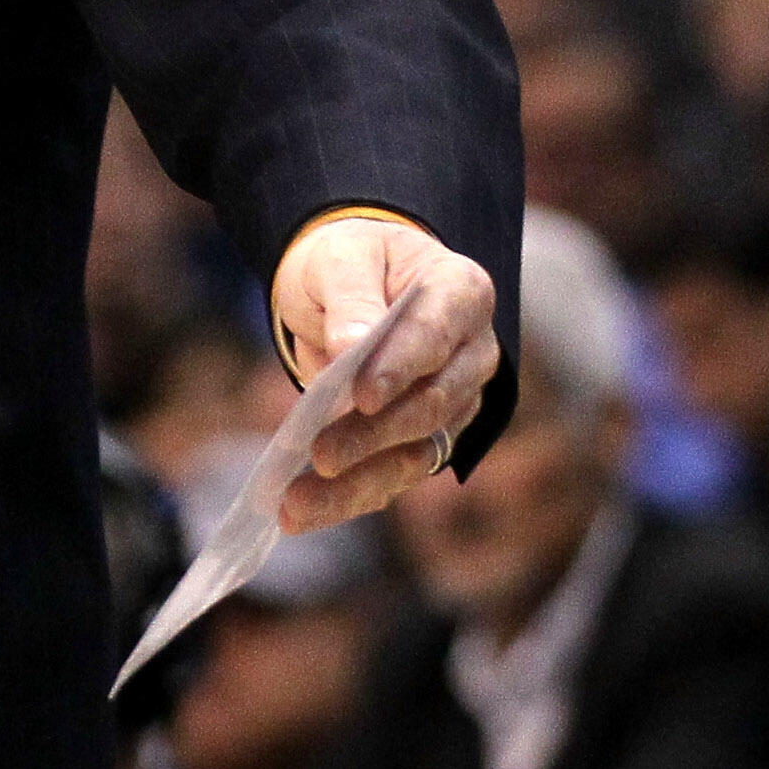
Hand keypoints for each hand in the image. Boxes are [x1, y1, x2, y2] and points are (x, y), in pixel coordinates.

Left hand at [270, 212, 500, 532]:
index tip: (361, 396)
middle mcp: (471, 354)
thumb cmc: (350, 260)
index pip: (438, 334)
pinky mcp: (424, 438)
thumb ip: (351, 297)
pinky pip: (392, 474)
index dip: (401, 366)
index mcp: (460, 292)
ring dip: (357, 481)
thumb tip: (351, 346)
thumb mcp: (341, 257)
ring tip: (298, 502)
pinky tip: (303, 512)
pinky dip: (348, 497)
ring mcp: (454, 402)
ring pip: (415, 452)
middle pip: (432, 403)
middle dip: (373, 433)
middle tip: (320, 453)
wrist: (347, 283)